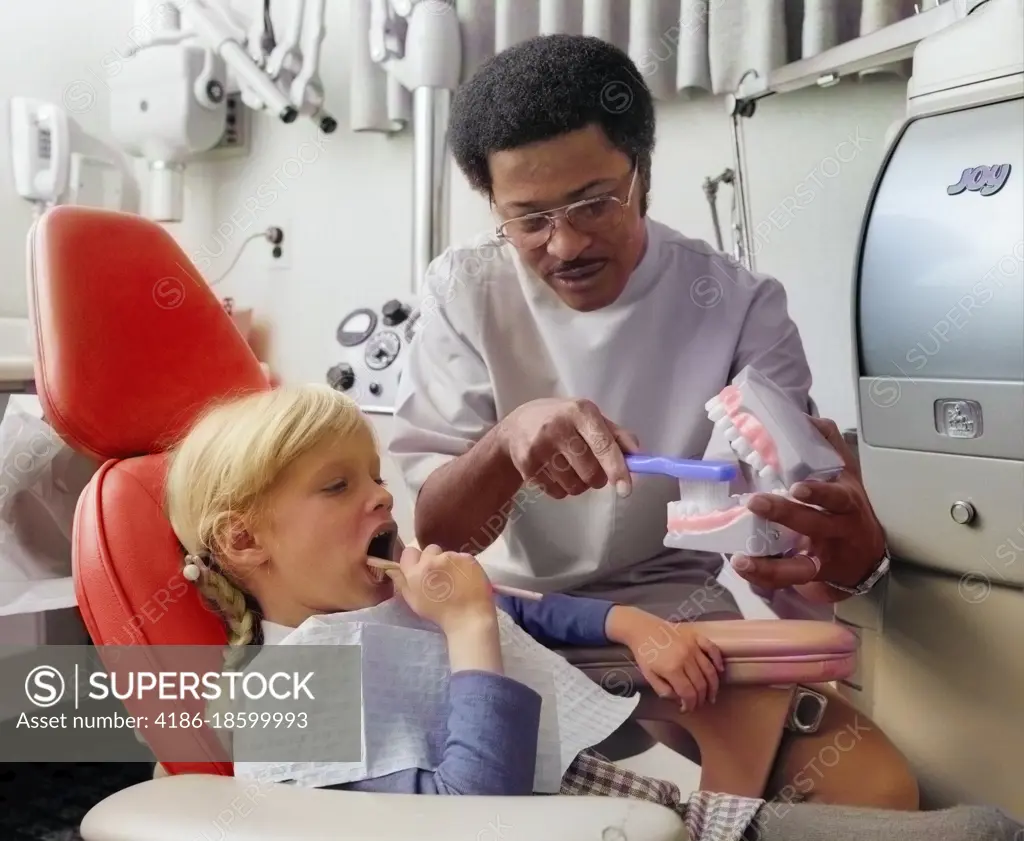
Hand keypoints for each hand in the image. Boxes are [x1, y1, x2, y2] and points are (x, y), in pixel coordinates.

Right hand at [386, 544, 496, 633]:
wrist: (469, 617)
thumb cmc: (439, 614)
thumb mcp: (414, 602)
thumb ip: (401, 582)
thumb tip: (392, 569)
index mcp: (416, 572)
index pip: (409, 552)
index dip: (414, 560)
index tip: (420, 569)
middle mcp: (432, 560)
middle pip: (429, 550)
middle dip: (432, 559)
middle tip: (439, 575)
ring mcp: (452, 557)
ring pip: (447, 554)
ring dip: (448, 563)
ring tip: (455, 579)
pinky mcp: (468, 558)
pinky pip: (462, 557)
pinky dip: (462, 565)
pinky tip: (466, 578)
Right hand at [499, 397, 640, 499]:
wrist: (516, 427)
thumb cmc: (562, 421)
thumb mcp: (589, 418)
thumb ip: (616, 436)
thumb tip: (638, 455)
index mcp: (580, 411)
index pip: (604, 445)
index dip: (617, 469)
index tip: (625, 490)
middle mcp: (558, 427)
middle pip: (591, 473)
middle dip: (597, 478)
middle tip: (589, 467)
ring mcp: (539, 446)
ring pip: (575, 487)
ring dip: (578, 484)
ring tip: (567, 466)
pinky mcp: (526, 465)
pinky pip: (557, 493)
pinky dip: (561, 488)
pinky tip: (552, 470)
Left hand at [606, 607, 723, 710]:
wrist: (642, 628)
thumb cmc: (644, 653)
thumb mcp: (649, 676)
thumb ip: (664, 691)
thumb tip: (680, 700)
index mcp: (672, 669)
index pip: (688, 693)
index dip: (690, 704)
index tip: (688, 709)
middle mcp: (685, 657)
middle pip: (700, 684)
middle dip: (701, 698)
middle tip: (699, 704)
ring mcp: (692, 646)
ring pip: (709, 670)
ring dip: (713, 686)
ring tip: (711, 695)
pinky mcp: (695, 636)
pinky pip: (712, 648)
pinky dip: (718, 659)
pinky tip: (720, 670)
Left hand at [730, 416, 885, 597]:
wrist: (867, 554)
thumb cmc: (847, 506)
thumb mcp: (845, 471)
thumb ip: (827, 442)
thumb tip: (805, 417)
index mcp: (845, 499)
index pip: (836, 495)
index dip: (819, 492)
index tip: (797, 487)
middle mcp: (838, 528)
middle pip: (815, 523)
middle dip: (785, 514)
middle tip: (754, 503)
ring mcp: (826, 555)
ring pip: (801, 564)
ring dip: (770, 564)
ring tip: (741, 560)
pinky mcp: (814, 576)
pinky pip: (789, 579)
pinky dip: (764, 576)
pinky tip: (742, 568)